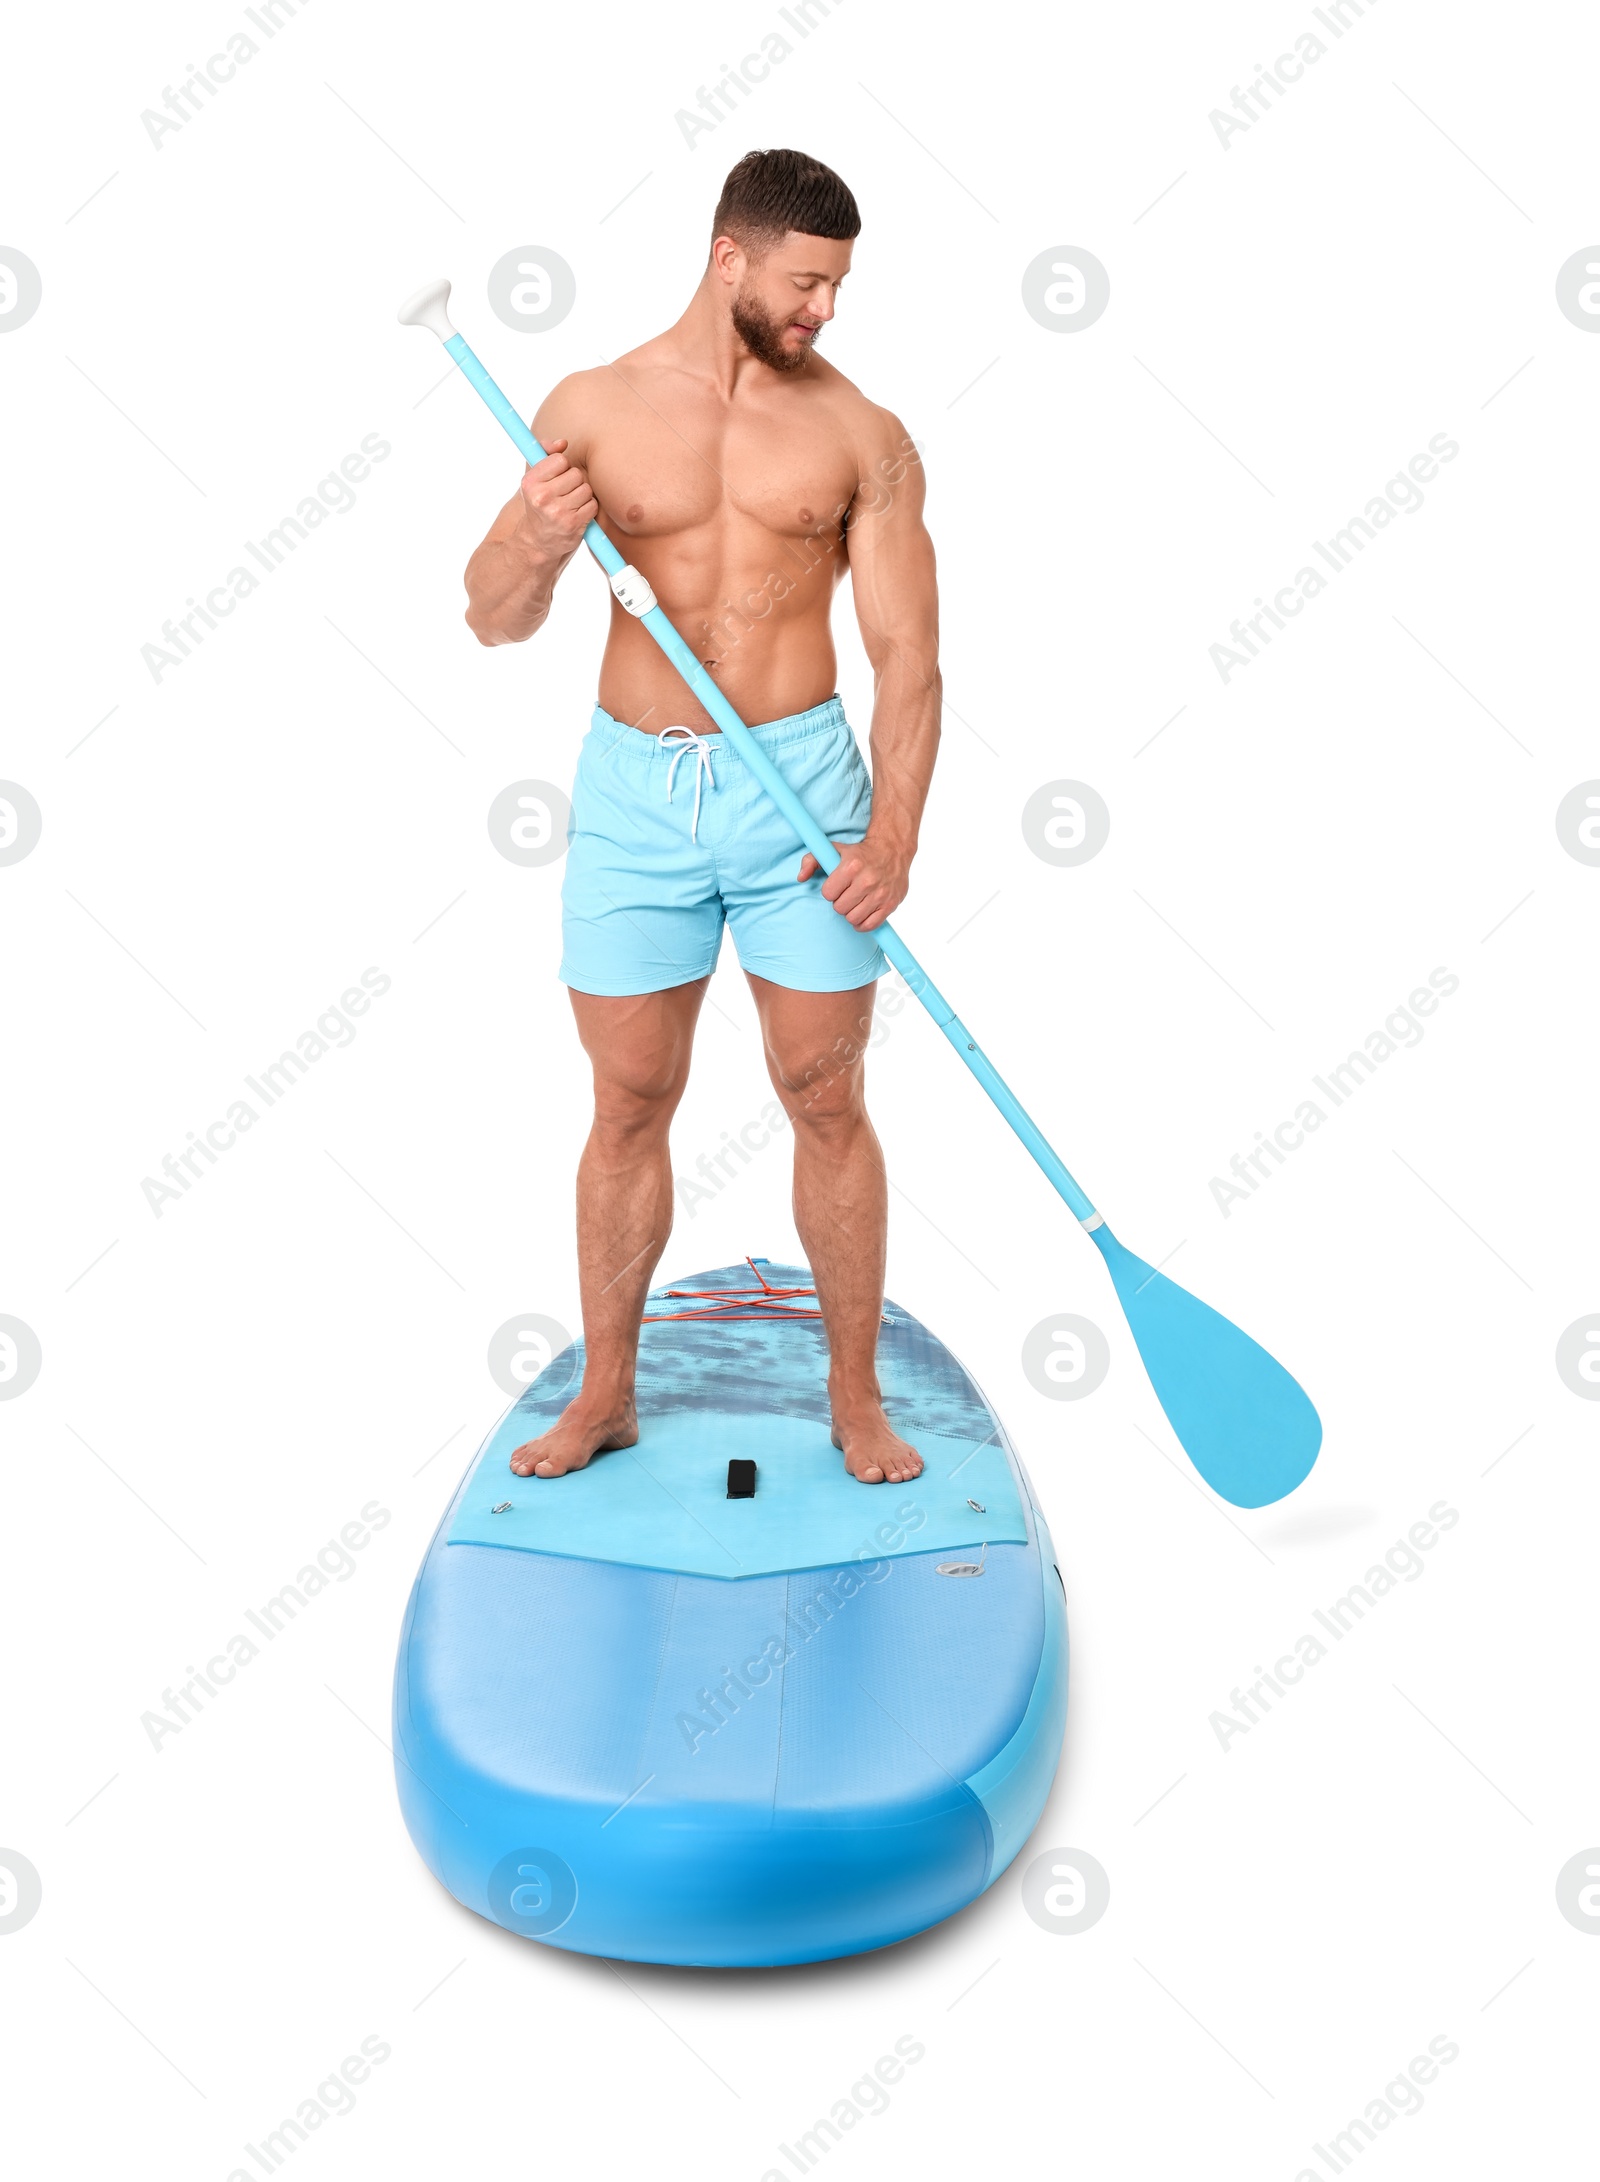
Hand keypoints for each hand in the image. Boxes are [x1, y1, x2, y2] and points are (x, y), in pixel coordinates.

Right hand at [517, 439, 597, 558]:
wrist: (538, 541)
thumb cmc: (539, 505)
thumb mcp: (535, 479)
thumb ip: (546, 454)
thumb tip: (562, 443)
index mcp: (530, 483)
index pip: (560, 460)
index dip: (563, 468)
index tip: (556, 478)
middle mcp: (542, 497)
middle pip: (576, 474)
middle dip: (574, 482)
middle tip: (564, 494)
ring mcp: (558, 512)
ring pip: (586, 489)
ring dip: (582, 496)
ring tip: (570, 504)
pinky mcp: (573, 524)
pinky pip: (592, 505)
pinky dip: (588, 508)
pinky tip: (577, 514)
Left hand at [797, 830, 911, 929]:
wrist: (892, 849)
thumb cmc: (860, 853)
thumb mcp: (833, 850)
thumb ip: (811, 860)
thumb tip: (801, 878)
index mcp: (851, 866)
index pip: (828, 894)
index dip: (830, 891)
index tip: (837, 886)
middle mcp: (867, 880)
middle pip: (840, 908)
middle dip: (840, 903)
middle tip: (847, 894)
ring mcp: (880, 893)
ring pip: (854, 918)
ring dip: (851, 913)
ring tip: (855, 902)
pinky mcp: (890, 903)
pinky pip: (870, 925)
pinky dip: (863, 923)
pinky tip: (862, 913)